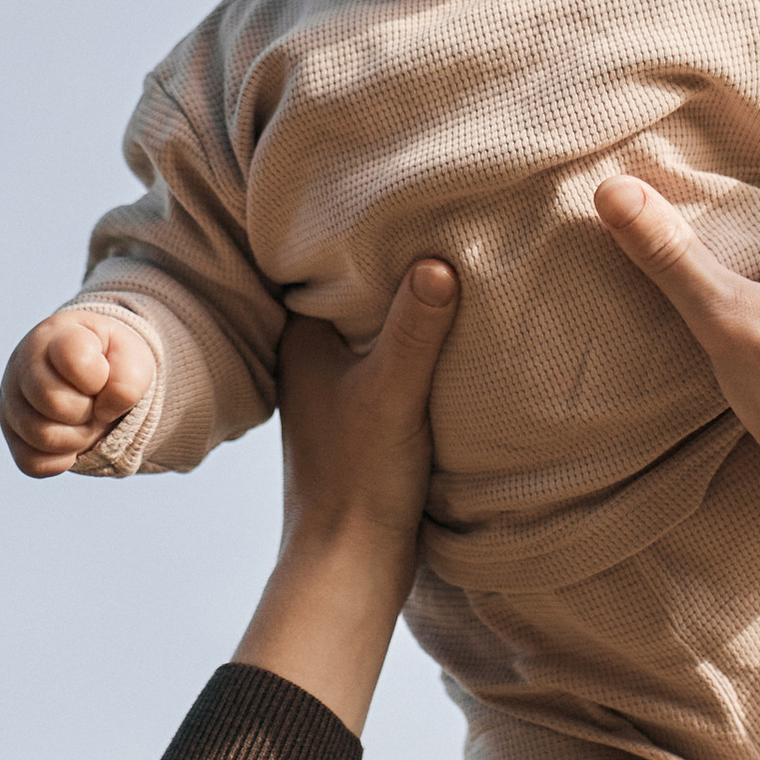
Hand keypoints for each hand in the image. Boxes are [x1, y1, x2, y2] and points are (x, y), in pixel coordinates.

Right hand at [0, 307, 159, 476]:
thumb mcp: (133, 358)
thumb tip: (103, 413)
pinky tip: (72, 441)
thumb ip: (129, 380)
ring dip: (79, 437)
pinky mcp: (11, 435)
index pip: (71, 357)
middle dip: (87, 410)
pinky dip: (62, 460)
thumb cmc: (109, 361)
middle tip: (94, 402)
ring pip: (42, 436)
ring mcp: (12, 401)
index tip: (102, 373)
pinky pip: (32, 463)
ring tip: (85, 420)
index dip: (96, 376)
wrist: (90, 373)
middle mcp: (23, 364)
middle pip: (52, 402)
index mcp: (56, 335)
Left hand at [232, 262, 460, 731]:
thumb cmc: (360, 480)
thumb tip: (438, 260)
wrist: (352, 566)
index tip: (408, 194)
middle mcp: (311, 358)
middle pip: (356, 291)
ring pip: (376, 326)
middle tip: (445, 218)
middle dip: (394, 263)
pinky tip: (458, 330)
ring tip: (459, 262)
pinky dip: (419, 342)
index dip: (364, 229)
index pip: (326, 261)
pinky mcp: (365, 415)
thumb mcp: (393, 393)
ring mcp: (337, 387)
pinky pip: (393, 357)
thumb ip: (415, 327)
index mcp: (300, 340)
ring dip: (409, 306)